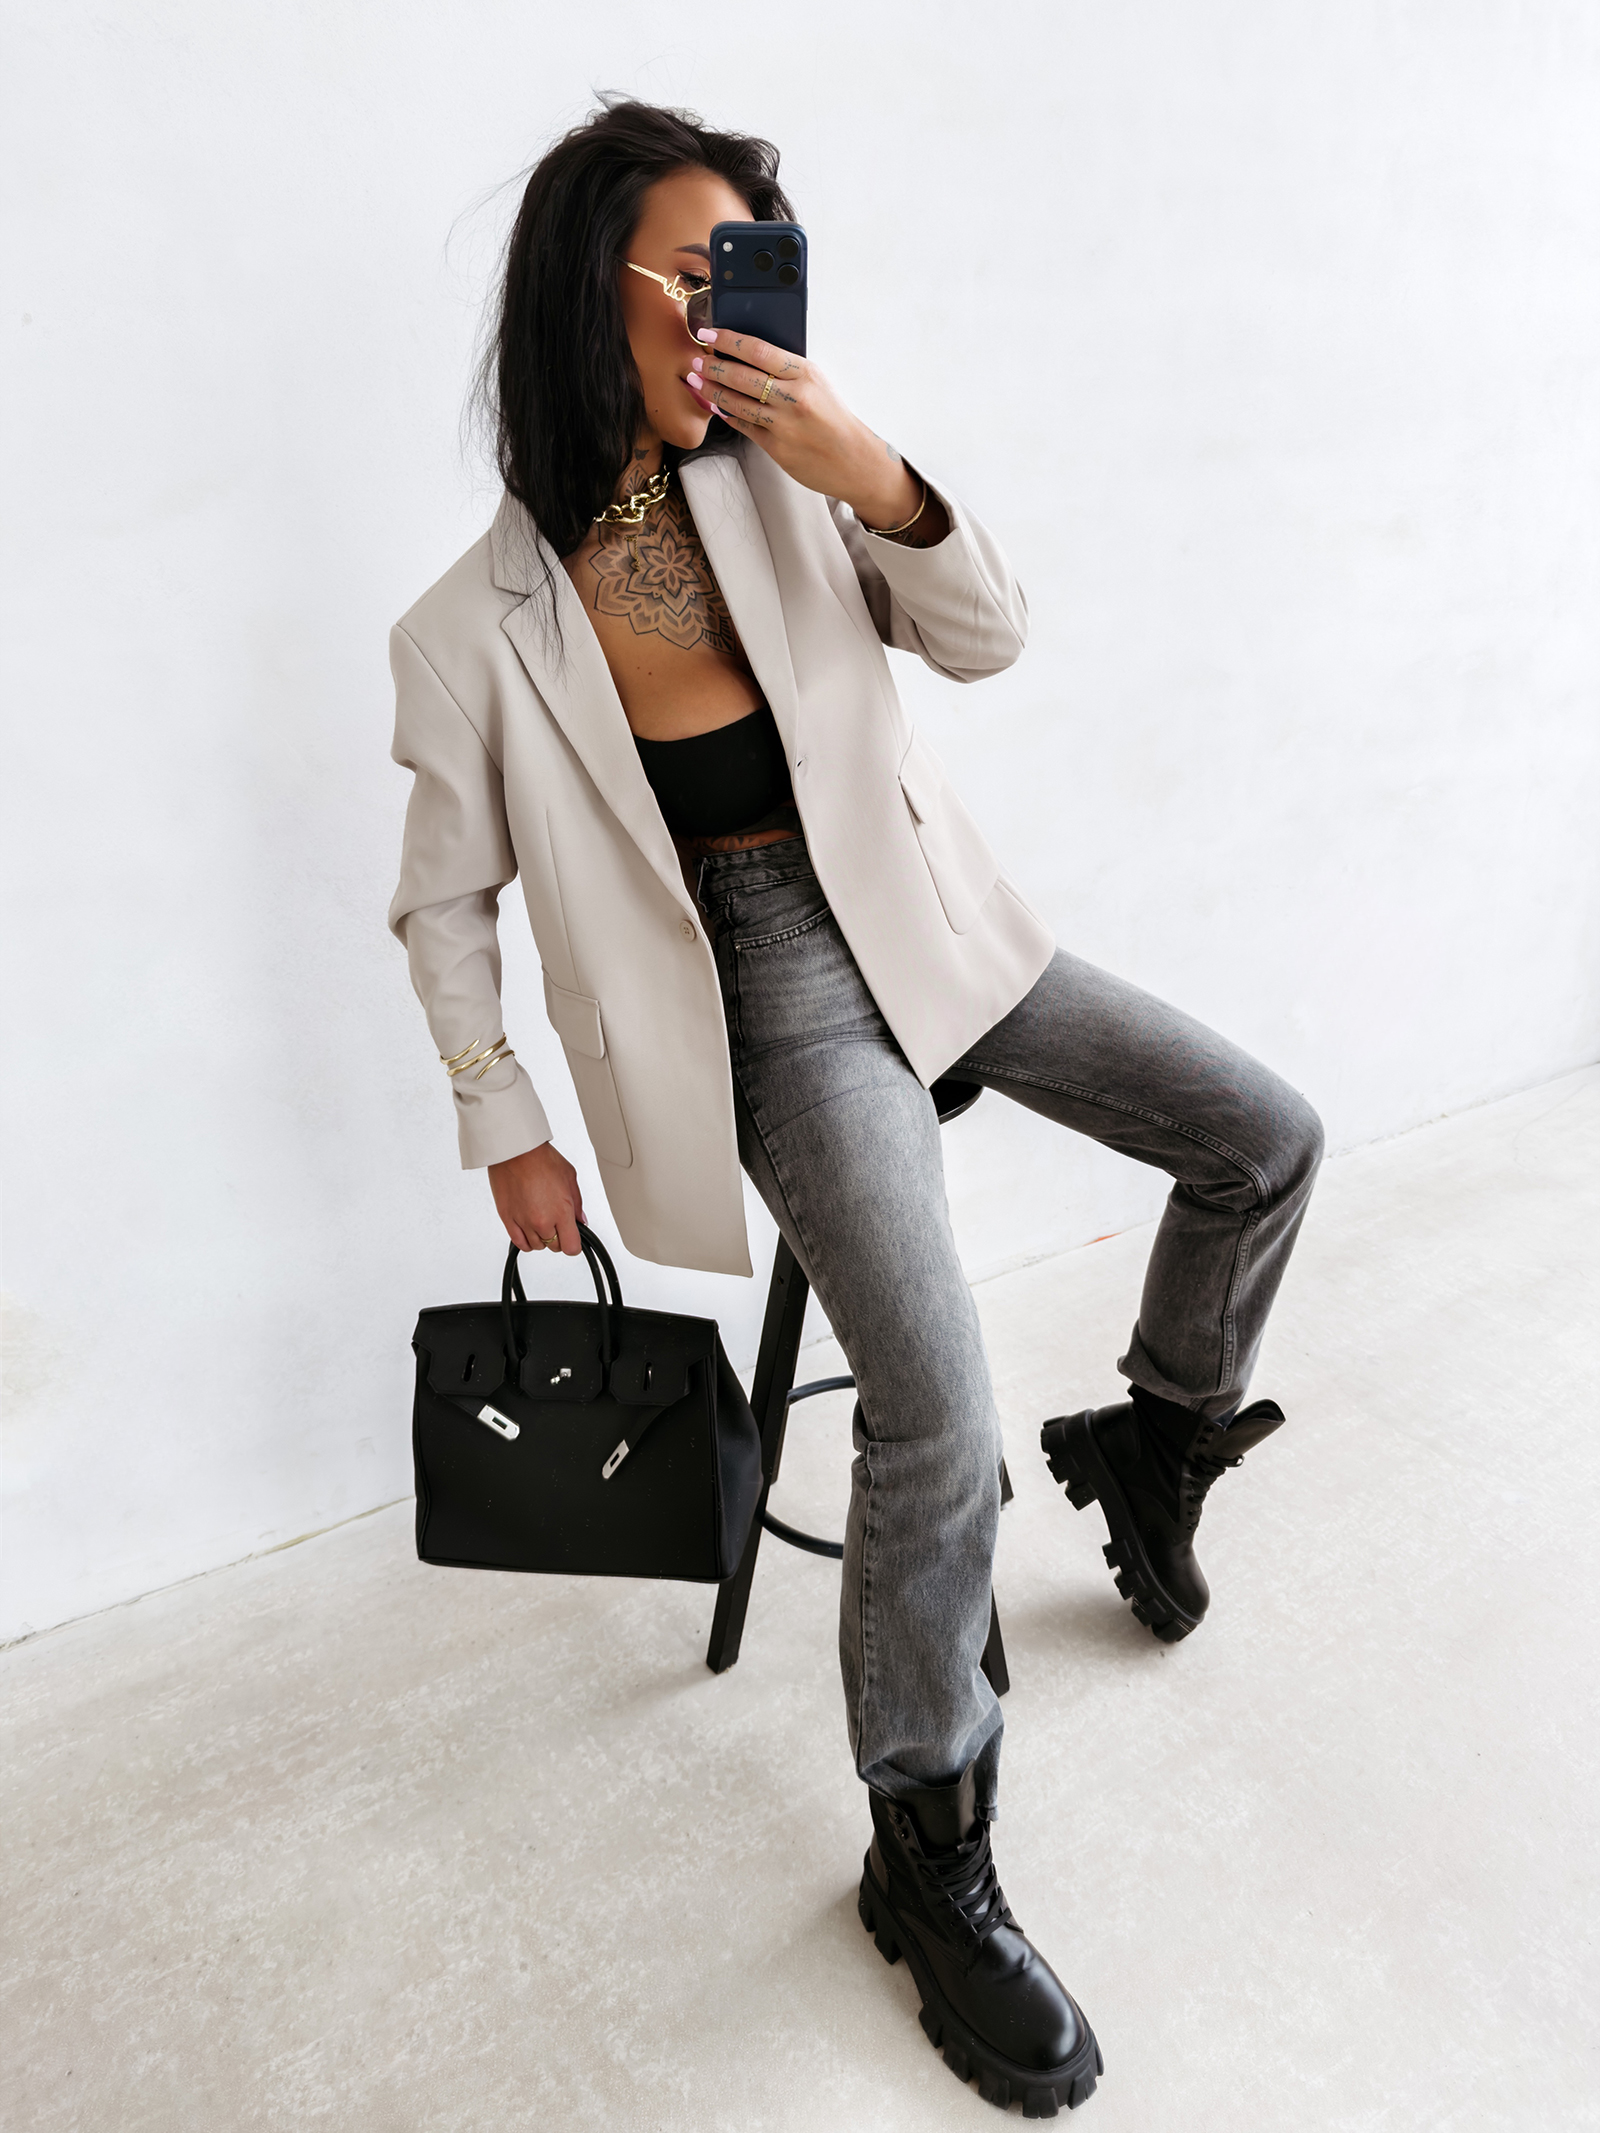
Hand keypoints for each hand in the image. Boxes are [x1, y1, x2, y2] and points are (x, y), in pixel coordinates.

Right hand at [489, 1141, 587, 1255]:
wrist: (515, 1150)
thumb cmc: (541, 1158)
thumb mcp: (569, 1177)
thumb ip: (577, 1203)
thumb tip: (580, 1220)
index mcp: (561, 1212)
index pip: (571, 1247)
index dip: (574, 1243)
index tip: (573, 1236)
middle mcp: (542, 1221)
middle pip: (555, 1247)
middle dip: (559, 1236)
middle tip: (557, 1220)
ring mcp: (523, 1222)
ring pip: (537, 1246)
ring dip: (542, 1237)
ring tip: (541, 1219)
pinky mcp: (507, 1219)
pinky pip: (519, 1243)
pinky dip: (526, 1240)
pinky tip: (529, 1229)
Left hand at [684, 332, 948, 542]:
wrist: (854, 460)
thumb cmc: (835, 419)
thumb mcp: (818, 384)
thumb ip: (788, 370)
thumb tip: (751, 354)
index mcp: (805, 374)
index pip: (758, 350)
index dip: (728, 340)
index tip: (709, 333)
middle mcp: (793, 397)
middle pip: (741, 375)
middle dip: (713, 365)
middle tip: (695, 359)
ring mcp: (783, 424)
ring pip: (737, 402)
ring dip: (712, 390)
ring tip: (696, 380)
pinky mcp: (776, 447)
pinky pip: (744, 426)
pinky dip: (727, 414)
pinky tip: (716, 406)